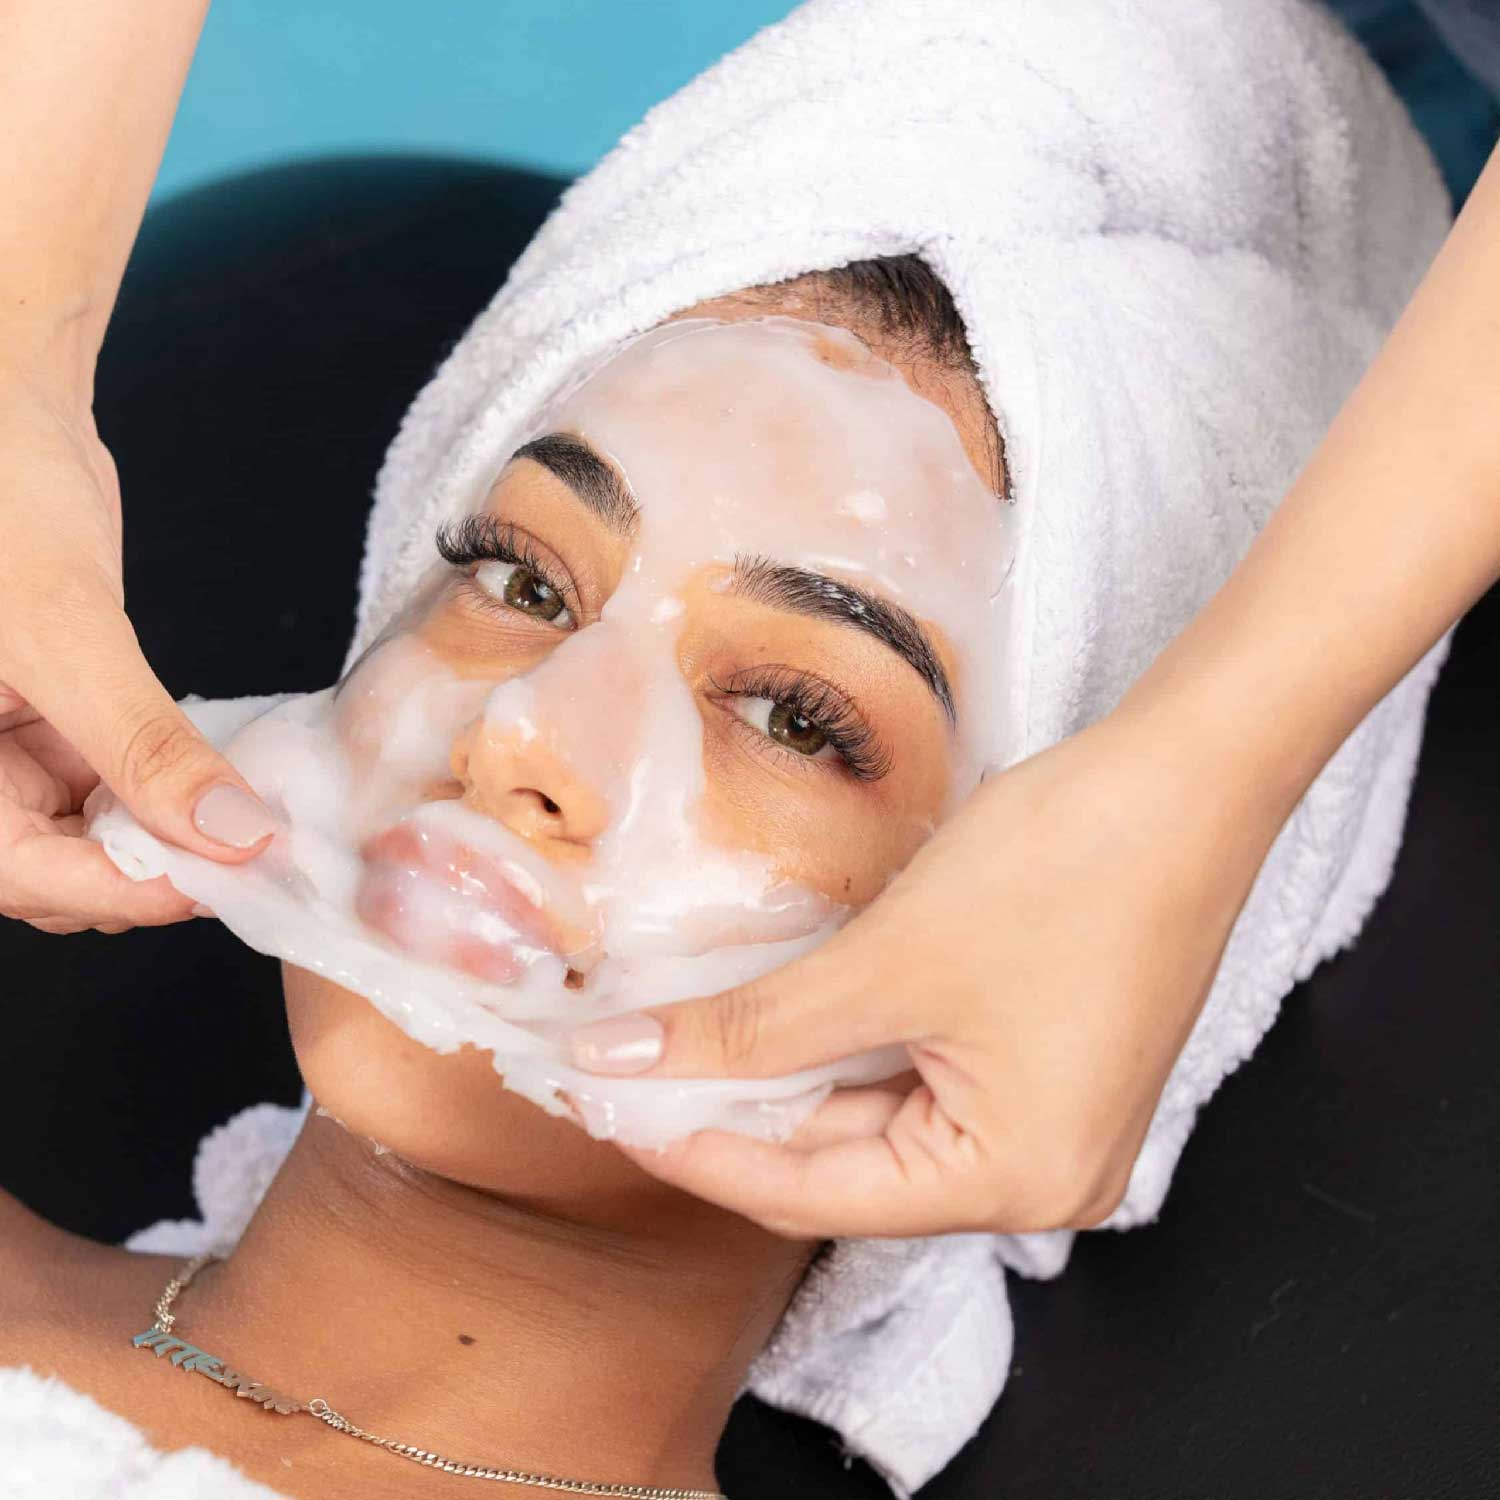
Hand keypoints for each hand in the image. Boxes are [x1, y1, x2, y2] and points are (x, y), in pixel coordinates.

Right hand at [0, 366, 273, 934]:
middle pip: (61, 869)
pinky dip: (174, 787)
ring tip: (254, 817)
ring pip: (98, 835)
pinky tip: (229, 777)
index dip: (123, 891)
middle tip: (256, 854)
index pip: (22, 874)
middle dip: (156, 868)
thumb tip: (229, 832)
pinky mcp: (59, 721)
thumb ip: (143, 741)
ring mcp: (9, 748)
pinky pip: (119, 783)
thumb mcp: (64, 626)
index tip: (224, 879)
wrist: (5, 411)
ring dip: (175, 833)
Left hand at [567, 708, 1280, 1237]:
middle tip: (635, 1062)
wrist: (1186, 779)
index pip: (813, 1195)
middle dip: (740, 1106)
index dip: (701, 1151)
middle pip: (849, 1163)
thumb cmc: (1062, 872)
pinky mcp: (1048, 1062)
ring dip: (790, 1071)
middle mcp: (1040, 1176)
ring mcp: (1051, 1119)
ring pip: (882, 1115)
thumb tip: (621, 1064)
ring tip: (690, 1031)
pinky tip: (780, 1009)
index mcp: (1011, 1181)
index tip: (611, 1108)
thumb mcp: (884, 963)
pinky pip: (924, 1075)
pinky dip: (850, 1045)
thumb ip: (746, 1028)